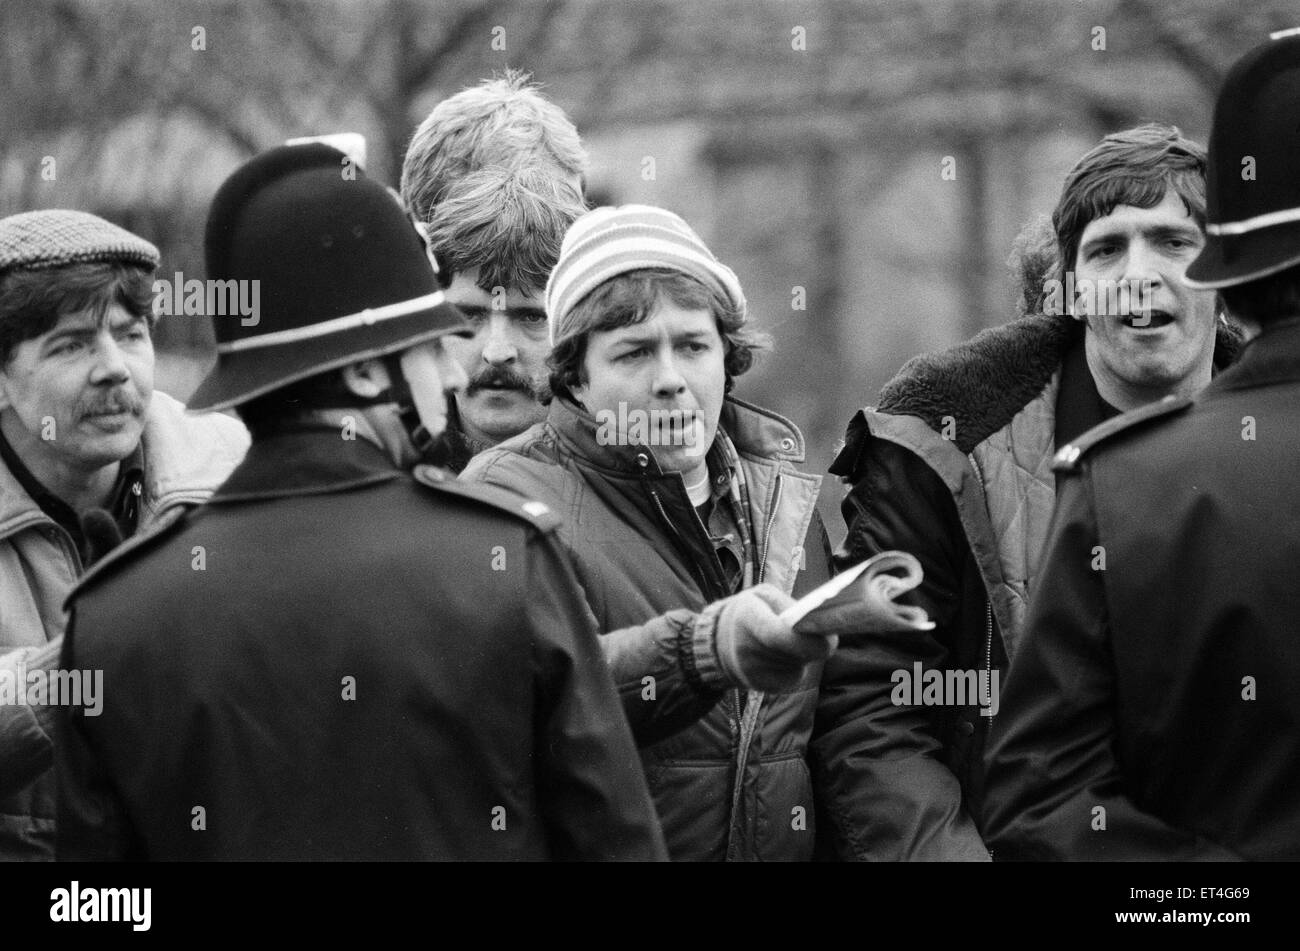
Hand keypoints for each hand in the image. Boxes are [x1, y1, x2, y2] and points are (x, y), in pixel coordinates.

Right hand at [712, 584, 836, 691]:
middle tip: (819, 635)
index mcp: (747, 618)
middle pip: (796, 654)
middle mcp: (747, 649)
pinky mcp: (762, 687)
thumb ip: (789, 605)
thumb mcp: (762, 596)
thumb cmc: (746, 613)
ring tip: (789, 642)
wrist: (716, 643)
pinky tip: (783, 657)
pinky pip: (794, 676)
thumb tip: (819, 622)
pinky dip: (796, 666)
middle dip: (814, 646)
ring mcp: (753, 672)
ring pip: (799, 665)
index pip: (779, 636)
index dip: (807, 641)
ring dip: (803, 655)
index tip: (829, 639)